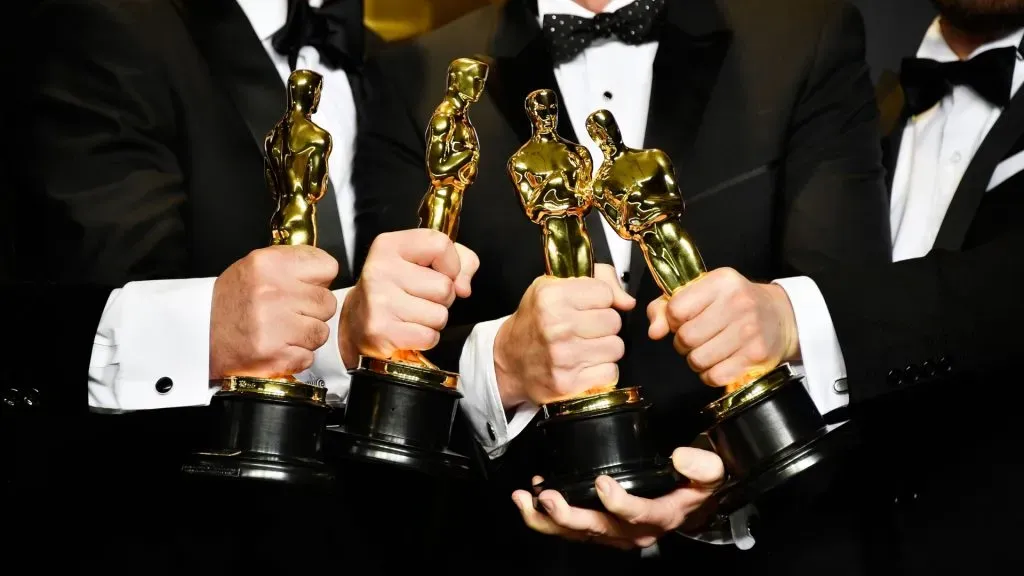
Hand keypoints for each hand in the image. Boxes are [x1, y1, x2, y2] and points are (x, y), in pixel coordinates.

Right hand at [210, 245, 338, 378]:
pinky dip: (295, 356)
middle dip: (313, 310)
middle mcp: (272, 293)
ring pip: (321, 332)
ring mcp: (274, 326)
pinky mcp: (275, 356)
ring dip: (306, 335)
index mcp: (269, 264)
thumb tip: (326, 272)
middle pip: (328, 302)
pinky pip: (309, 357)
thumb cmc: (230, 302)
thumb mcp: (256, 267)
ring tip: (281, 331)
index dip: (319, 279)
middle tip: (289, 313)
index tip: (306, 286)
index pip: (328, 266)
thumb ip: (293, 264)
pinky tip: (276, 347)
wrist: (197, 335)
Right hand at [339, 229, 479, 367]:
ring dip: (433, 320)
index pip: (441, 245)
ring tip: (412, 314)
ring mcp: (379, 300)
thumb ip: (459, 262)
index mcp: (390, 245)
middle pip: (444, 286)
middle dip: (442, 298)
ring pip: (440, 315)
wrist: (357, 321)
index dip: (452, 264)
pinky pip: (429, 337)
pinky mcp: (381, 330)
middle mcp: (381, 269)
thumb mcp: (423, 262)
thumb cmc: (396, 289)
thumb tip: (463, 286)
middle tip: (418, 298)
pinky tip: (407, 330)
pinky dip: (425, 338)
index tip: (440, 272)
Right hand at [494, 264, 633, 407]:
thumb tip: (628, 301)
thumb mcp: (554, 287)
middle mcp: (556, 327)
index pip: (605, 293)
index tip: (586, 307)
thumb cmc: (535, 322)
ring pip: (616, 348)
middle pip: (614, 321)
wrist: (509, 362)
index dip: (600, 300)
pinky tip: (584, 365)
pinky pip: (610, 373)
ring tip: (585, 347)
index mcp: (551, 297)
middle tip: (585, 329)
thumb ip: (598, 279)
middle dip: (604, 325)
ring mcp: (563, 358)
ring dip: (605, 348)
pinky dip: (601, 370)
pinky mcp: (568, 384)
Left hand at [512, 447, 724, 548]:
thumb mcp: (711, 474)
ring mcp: (610, 532)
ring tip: (526, 498)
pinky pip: (567, 528)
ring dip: (546, 518)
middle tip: (550, 496)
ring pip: (574, 532)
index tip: (602, 483)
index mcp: (659, 517)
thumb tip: (682, 457)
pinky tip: (531, 495)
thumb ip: (702, 467)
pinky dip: (545, 515)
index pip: (637, 515)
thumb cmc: (694, 488)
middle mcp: (631, 532)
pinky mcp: (596, 528)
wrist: (689, 505)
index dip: (619, 502)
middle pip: (596, 528)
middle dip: (568, 515)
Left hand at [647, 267, 798, 387]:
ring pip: (697, 360)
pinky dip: (710, 374)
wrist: (780, 316)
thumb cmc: (734, 303)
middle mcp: (737, 303)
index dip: (673, 320)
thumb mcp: (702, 292)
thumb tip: (654, 332)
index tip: (684, 320)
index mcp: (721, 282)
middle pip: (686, 337)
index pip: (676, 309)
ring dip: (696, 360)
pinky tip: (718, 363)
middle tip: (696, 338)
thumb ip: (667, 306)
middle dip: (684, 343)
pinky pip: (715, 376)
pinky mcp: (755, 356)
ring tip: (707, 350)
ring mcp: (749, 330)